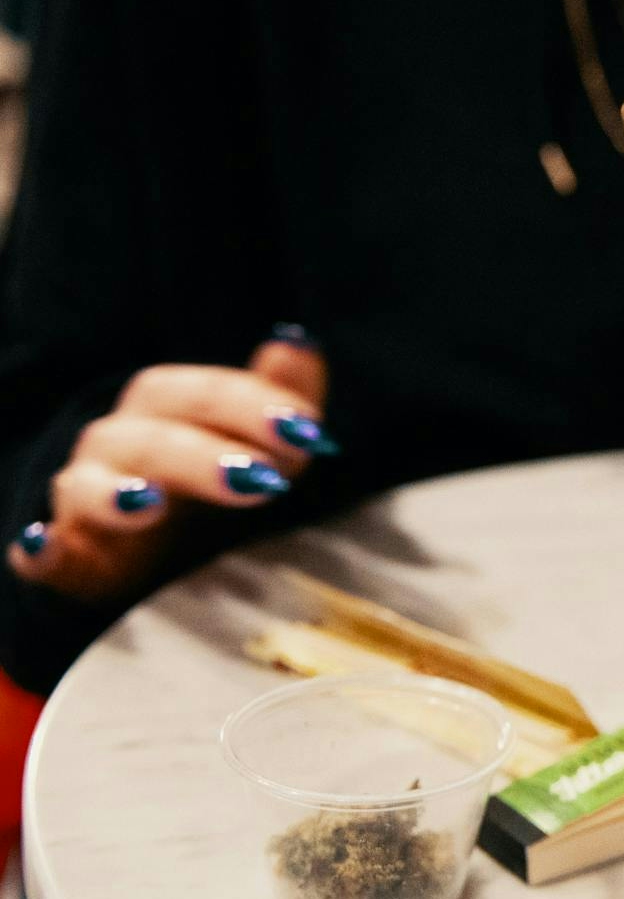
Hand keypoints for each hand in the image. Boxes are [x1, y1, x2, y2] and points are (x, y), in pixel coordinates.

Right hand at [9, 331, 332, 603]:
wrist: (166, 551)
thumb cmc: (218, 484)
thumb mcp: (262, 444)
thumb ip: (279, 396)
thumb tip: (297, 341)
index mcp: (166, 409)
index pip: (201, 393)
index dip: (252, 406)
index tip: (308, 430)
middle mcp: (119, 444)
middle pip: (151, 437)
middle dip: (206, 454)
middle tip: (265, 478)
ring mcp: (86, 499)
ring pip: (86, 485)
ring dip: (116, 494)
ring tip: (153, 504)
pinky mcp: (68, 557)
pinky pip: (41, 552)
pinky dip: (40, 549)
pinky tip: (43, 547)